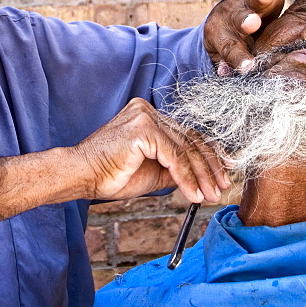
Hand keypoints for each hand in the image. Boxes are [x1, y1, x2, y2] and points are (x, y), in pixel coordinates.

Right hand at [74, 98, 227, 203]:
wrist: (82, 176)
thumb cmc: (111, 175)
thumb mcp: (153, 171)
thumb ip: (175, 167)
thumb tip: (202, 176)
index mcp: (149, 116)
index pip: (187, 134)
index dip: (208, 154)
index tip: (223, 173)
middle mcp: (149, 111)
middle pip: (190, 139)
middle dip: (209, 167)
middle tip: (221, 188)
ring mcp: (146, 117)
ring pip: (185, 149)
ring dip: (201, 176)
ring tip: (210, 195)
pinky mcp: (143, 129)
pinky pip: (174, 157)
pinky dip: (187, 178)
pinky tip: (193, 194)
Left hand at [204, 0, 292, 74]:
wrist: (229, 18)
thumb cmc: (229, 43)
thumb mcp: (223, 56)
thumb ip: (225, 64)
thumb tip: (226, 74)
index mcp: (221, 36)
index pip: (230, 48)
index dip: (238, 58)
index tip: (248, 68)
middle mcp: (234, 16)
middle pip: (240, 19)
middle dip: (246, 21)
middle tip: (251, 23)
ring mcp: (249, 2)